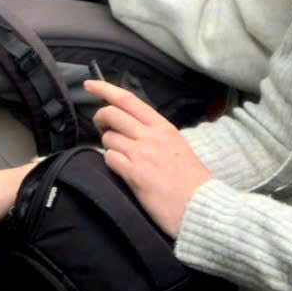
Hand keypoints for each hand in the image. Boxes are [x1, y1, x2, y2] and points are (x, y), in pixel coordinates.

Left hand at [86, 78, 211, 236]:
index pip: (128, 99)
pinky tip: (122, 171)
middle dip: (100, 119)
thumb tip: (131, 127)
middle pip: (111, 113)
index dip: (104, 88)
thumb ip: (155, 133)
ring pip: (108, 137)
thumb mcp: (177, 145)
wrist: (202, 206)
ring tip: (122, 158)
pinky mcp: (134, 173)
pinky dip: (111, 163)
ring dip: (109, 146)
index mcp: (163, 126)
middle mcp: (151, 135)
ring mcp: (141, 153)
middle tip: (102, 128)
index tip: (89, 84)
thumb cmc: (192, 180)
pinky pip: (109, 158)